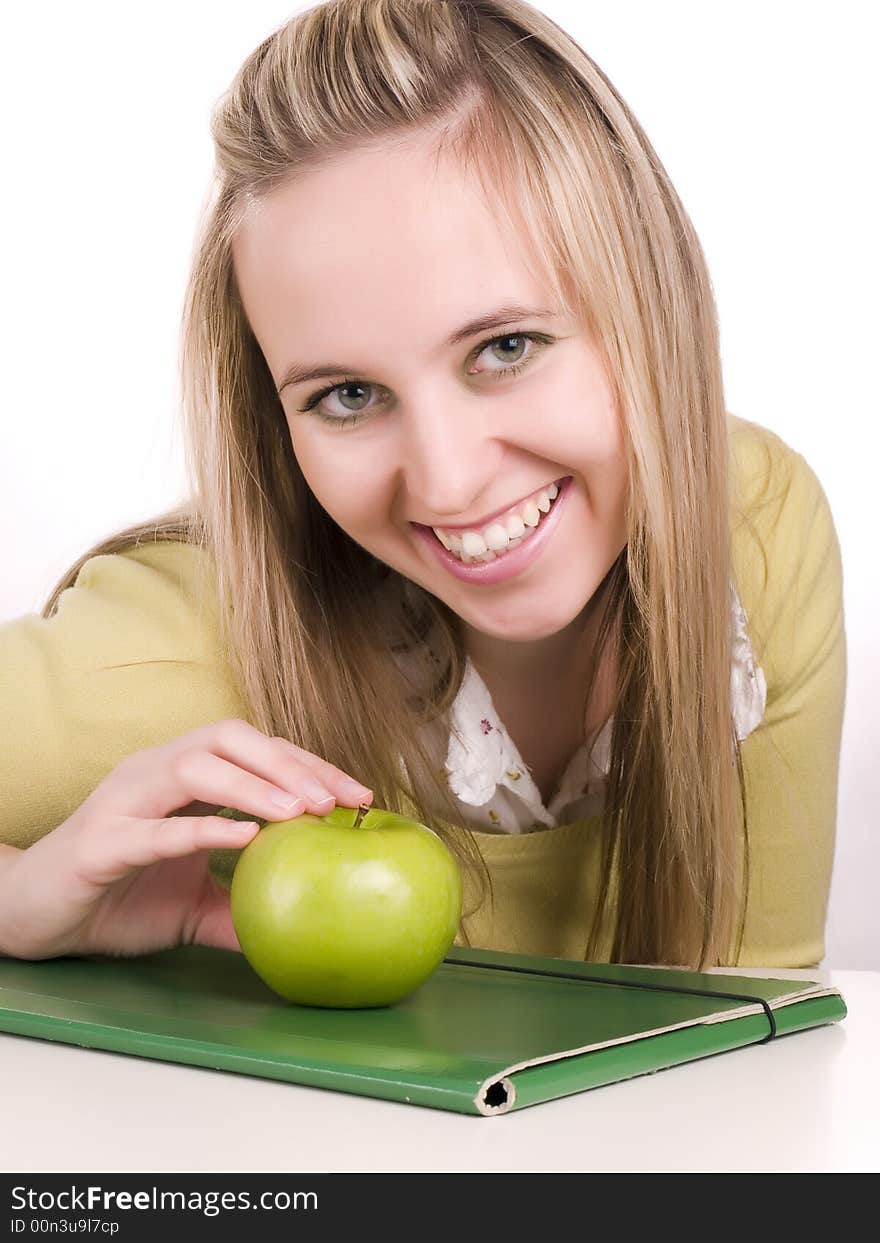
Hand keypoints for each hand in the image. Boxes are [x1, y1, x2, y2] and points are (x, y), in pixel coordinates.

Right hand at [0, 718, 372, 960]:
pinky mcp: (101, 843)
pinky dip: (203, 829)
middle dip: (289, 762)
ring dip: (254, 784)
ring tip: (302, 811)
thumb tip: (304, 924)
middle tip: (338, 800)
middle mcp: (154, 774)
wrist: (33, 917)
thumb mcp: (194, 906)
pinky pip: (156, 829)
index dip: (309, 764)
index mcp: (181, 778)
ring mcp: (125, 802)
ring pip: (194, 767)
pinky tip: (246, 838)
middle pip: (228, 738)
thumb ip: (243, 905)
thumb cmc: (115, 897)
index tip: (360, 795)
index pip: (255, 750)